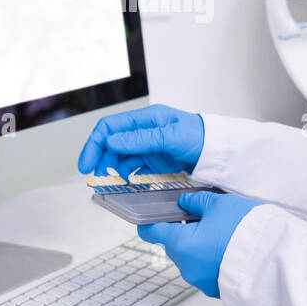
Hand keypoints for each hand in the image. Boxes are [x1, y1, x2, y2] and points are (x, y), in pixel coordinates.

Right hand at [77, 104, 204, 178]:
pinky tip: (124, 186)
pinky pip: (134, 170)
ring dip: (112, 172)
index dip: (94, 144)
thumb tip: (112, 141)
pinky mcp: (156, 162)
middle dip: (100, 161)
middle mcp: (144, 132)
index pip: (110, 128)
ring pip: (121, 159)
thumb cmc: (200, 137)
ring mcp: (149, 147)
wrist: (219, 152)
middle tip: (95, 180)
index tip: (86, 164)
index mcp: (145, 119)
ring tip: (109, 186)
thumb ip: (140, 139)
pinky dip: (126, 178)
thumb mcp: (169, 137)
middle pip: (112, 145)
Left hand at [138, 191, 261, 297]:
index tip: (155, 212)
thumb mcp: (219, 204)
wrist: (274, 261)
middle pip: (172, 244)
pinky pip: (206, 269)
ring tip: (220, 231)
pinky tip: (228, 247)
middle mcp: (187, 267)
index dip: (150, 220)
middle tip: (201, 215)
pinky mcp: (217, 289)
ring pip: (190, 257)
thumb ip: (197, 201)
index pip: (150, 232)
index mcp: (181, 244)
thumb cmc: (245, 231)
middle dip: (182, 230)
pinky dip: (211, 258)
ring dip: (198, 244)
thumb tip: (185, 202)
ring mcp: (201, 281)